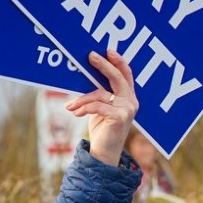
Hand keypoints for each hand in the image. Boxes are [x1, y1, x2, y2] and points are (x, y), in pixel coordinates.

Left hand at [66, 51, 139, 168]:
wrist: (104, 152)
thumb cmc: (102, 129)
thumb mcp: (101, 107)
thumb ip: (101, 93)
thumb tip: (87, 75)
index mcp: (129, 98)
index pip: (126, 75)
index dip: (119, 61)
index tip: (108, 50)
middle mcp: (131, 102)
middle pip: (117, 77)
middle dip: (103, 65)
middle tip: (91, 56)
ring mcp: (128, 110)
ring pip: (100, 94)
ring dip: (82, 99)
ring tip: (71, 106)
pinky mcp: (120, 118)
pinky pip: (97, 105)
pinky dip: (83, 107)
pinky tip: (75, 112)